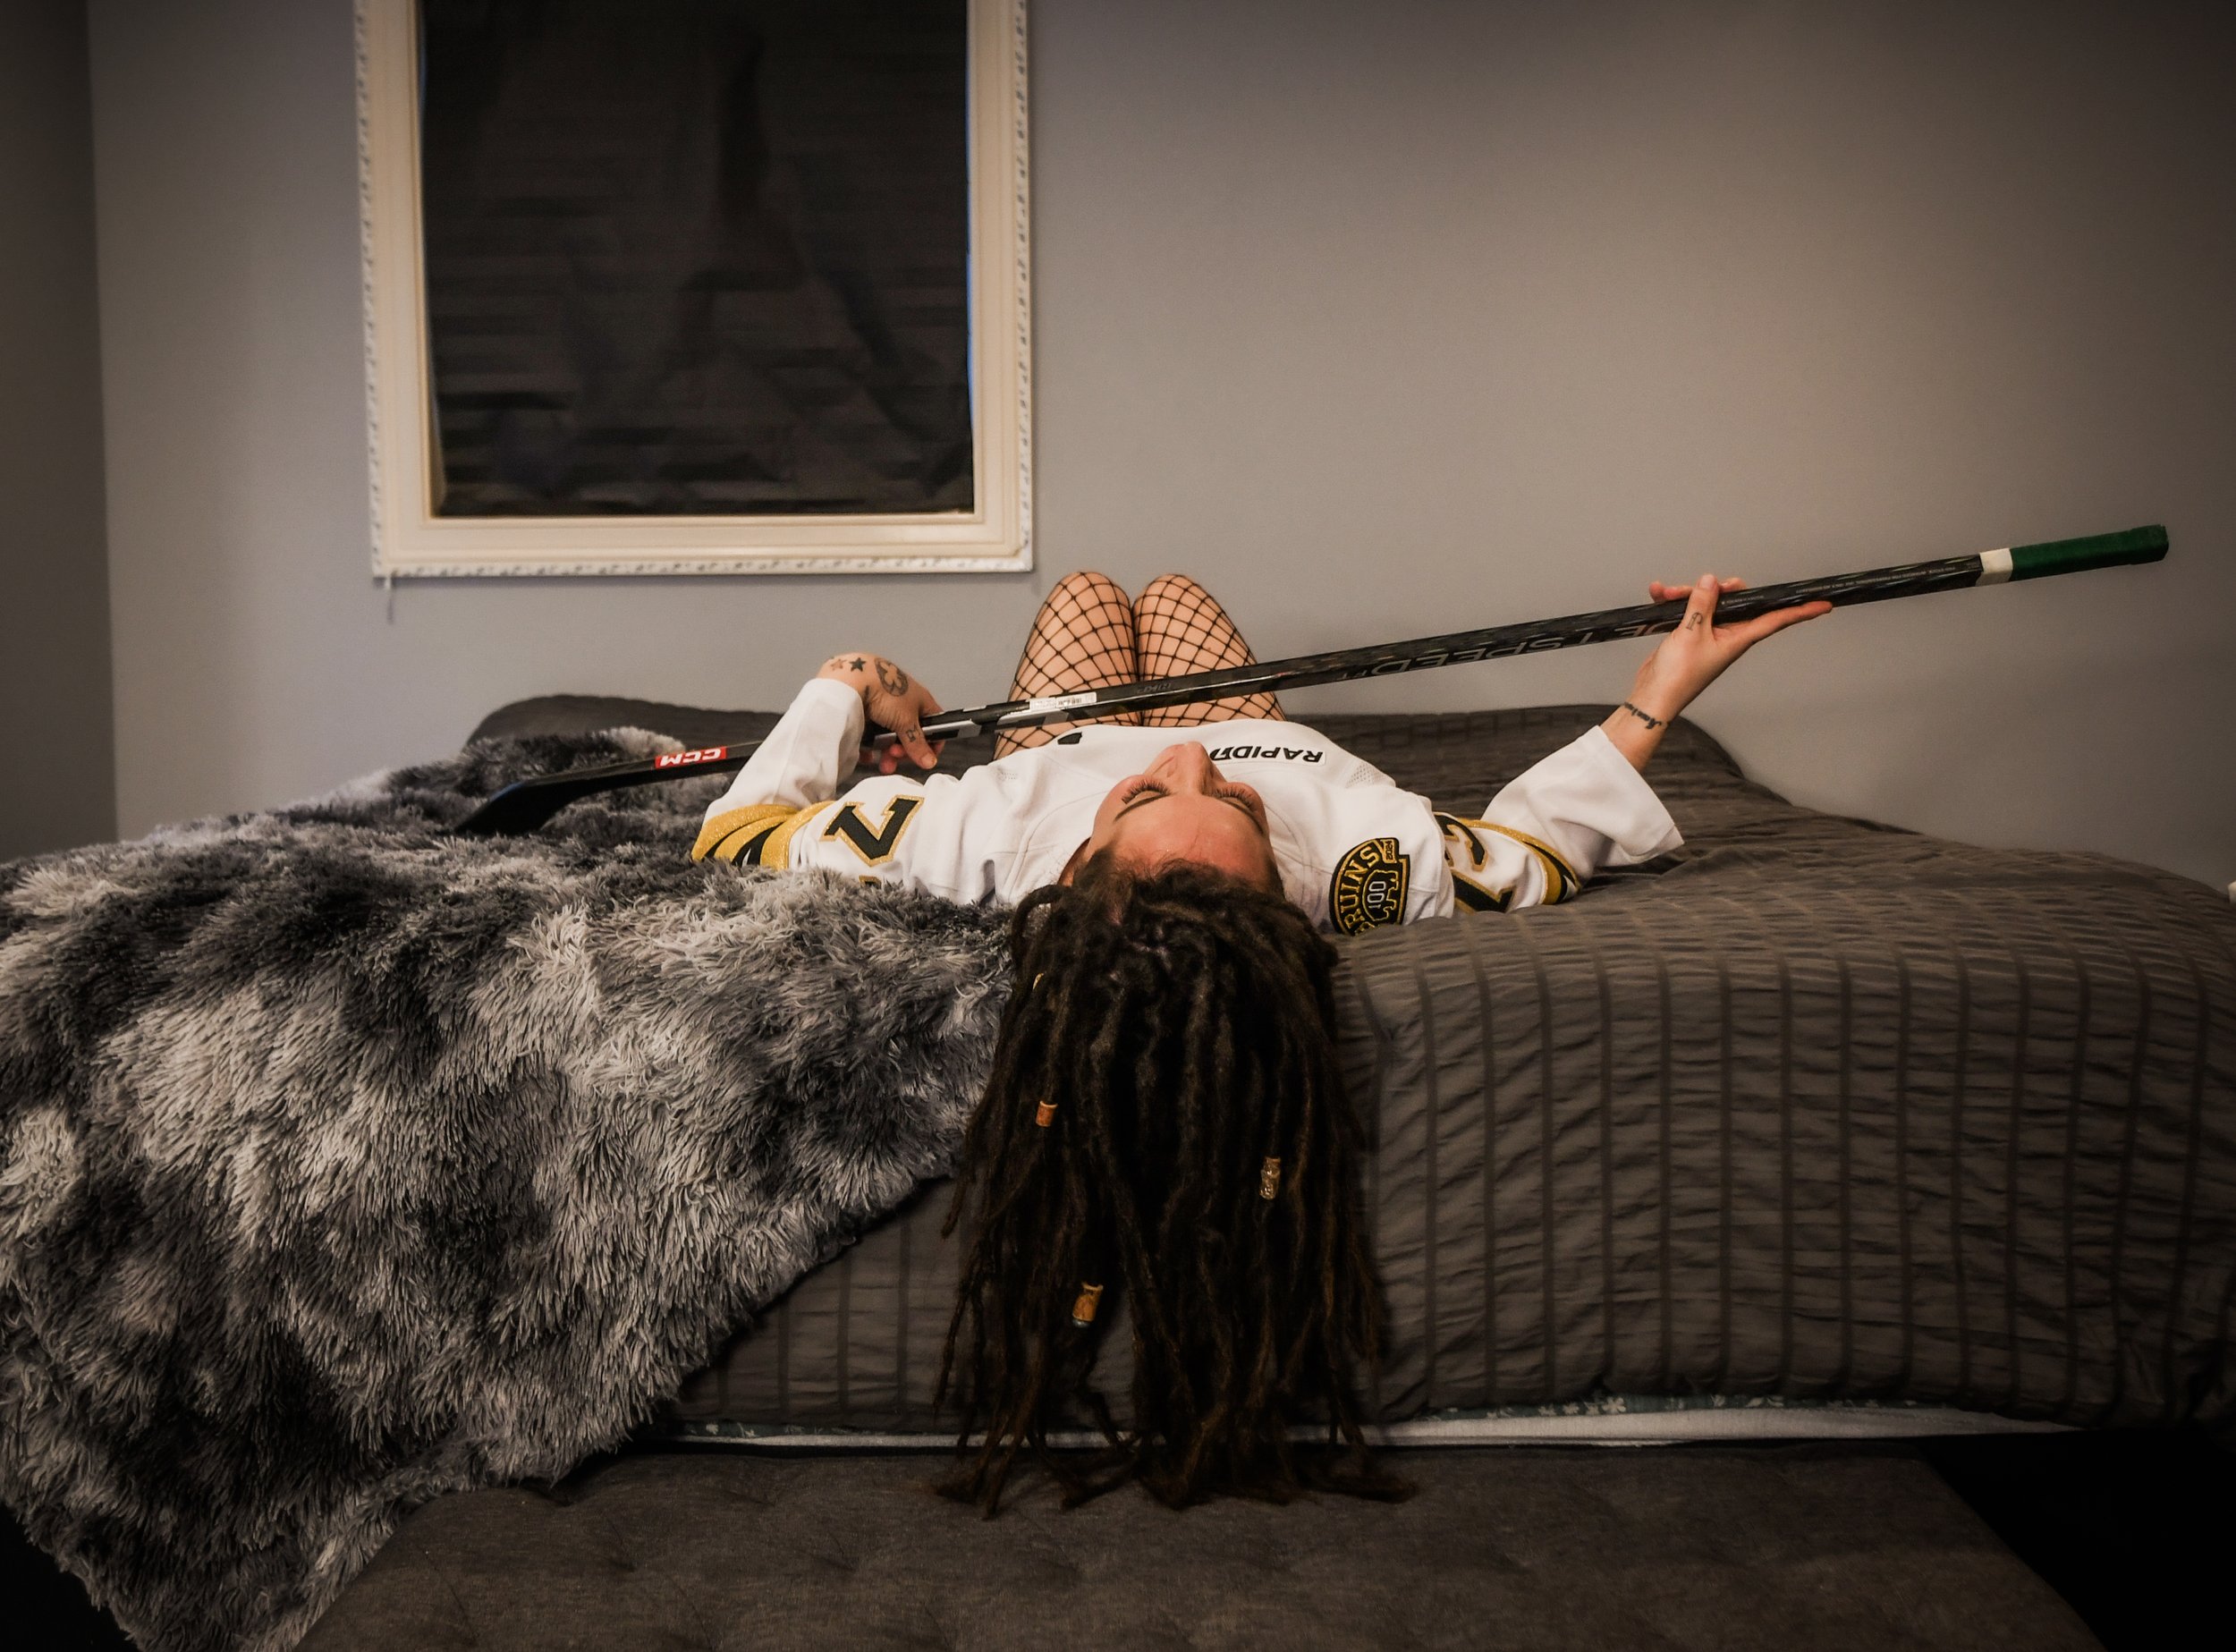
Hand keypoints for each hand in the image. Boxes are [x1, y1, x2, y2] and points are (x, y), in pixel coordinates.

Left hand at [817, 653, 944, 771]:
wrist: (852, 677)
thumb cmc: (886, 692)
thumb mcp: (906, 721)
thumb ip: (918, 743)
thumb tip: (930, 761)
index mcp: (920, 701)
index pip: (934, 725)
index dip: (932, 743)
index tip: (923, 758)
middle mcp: (903, 703)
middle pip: (909, 734)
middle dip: (903, 752)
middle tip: (894, 757)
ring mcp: (883, 707)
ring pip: (889, 736)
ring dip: (887, 752)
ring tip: (882, 761)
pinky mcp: (864, 711)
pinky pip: (870, 734)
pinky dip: (870, 746)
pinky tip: (867, 755)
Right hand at [1628, 574, 1830, 721]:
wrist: (1653, 695)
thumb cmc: (1678, 676)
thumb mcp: (1691, 633)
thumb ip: (1702, 604)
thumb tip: (1711, 581)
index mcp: (1738, 639)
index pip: (1776, 621)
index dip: (1800, 612)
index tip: (1823, 605)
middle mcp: (1727, 635)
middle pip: (1734, 601)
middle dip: (1716, 588)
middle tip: (1705, 583)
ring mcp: (1708, 635)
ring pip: (1707, 603)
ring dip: (1686, 594)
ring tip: (1668, 593)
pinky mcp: (1690, 635)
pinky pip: (1688, 611)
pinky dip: (1674, 603)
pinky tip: (1660, 596)